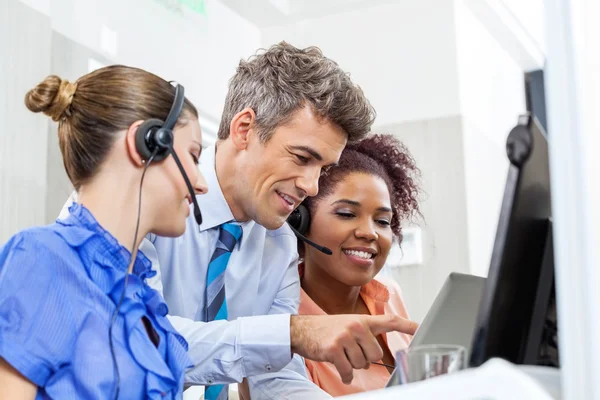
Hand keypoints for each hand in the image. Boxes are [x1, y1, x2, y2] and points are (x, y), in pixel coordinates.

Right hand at [290, 314, 417, 383]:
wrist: (302, 330)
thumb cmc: (328, 330)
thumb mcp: (348, 325)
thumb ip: (365, 334)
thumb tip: (377, 354)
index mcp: (362, 320)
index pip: (390, 321)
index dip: (407, 326)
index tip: (421, 329)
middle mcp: (356, 326)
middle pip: (376, 354)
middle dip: (365, 358)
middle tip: (351, 351)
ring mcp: (345, 337)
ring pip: (362, 364)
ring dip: (352, 365)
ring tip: (341, 354)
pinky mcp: (334, 349)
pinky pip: (348, 371)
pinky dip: (344, 374)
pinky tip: (338, 365)